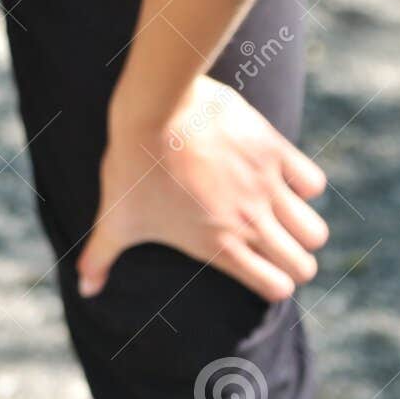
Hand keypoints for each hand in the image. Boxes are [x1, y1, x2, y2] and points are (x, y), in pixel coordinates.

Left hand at [76, 75, 328, 300]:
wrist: (154, 108)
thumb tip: (84, 290)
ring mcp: (267, 187)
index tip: (261, 270)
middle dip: (295, 263)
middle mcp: (251, 221)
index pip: (276, 287)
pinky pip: (313, 182)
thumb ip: (101, 257)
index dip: (272, 284)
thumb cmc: (132, 166)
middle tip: (276, 247)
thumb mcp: (116, 217)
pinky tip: (283, 179)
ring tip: (283, 218)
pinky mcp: (275, 150)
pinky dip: (304, 185)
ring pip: (315, 229)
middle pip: (304, 265)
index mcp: (219, 245)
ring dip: (303, 229)